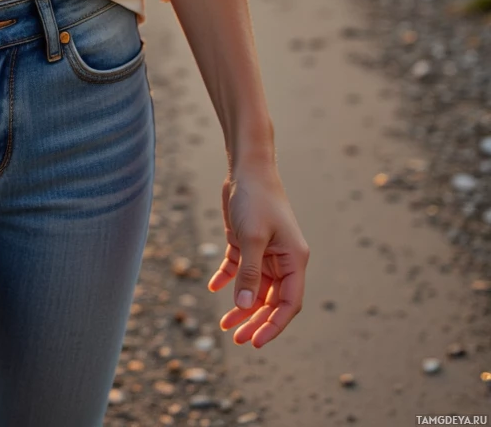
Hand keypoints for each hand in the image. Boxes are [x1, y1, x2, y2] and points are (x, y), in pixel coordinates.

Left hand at [207, 160, 308, 346]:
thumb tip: (245, 306)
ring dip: (240, 305)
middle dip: (255, 320)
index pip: (289, 303)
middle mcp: (282, 259)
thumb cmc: (256, 198)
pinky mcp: (246, 242)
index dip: (274, 325)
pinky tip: (214, 288)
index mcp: (294, 260)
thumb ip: (249, 272)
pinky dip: (227, 279)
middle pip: (270, 300)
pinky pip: (238, 268)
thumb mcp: (252, 237)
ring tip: (224, 325)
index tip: (256, 342)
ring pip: (254, 288)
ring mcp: (265, 251)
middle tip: (236, 339)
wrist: (246, 166)